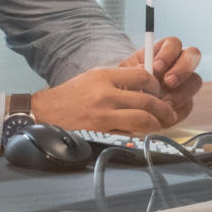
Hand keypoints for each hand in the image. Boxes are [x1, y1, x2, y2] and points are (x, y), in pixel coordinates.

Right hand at [32, 66, 179, 135]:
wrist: (43, 113)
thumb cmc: (70, 96)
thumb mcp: (93, 77)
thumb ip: (119, 78)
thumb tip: (145, 78)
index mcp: (105, 76)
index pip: (143, 77)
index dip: (156, 86)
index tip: (158, 92)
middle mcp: (106, 94)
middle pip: (147, 99)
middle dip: (163, 108)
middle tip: (168, 113)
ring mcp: (103, 115)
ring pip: (143, 119)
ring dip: (156, 123)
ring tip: (160, 124)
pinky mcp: (100, 133)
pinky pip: (128, 134)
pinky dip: (138, 135)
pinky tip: (141, 135)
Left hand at [120, 37, 203, 120]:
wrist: (124, 108)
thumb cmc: (124, 86)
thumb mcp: (125, 75)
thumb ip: (136, 70)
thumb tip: (142, 68)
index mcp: (163, 52)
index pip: (174, 43)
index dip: (168, 53)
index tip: (155, 66)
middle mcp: (178, 64)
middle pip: (193, 55)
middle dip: (183, 68)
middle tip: (168, 82)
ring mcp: (184, 83)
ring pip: (195, 81)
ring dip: (181, 92)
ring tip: (163, 104)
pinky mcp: (185, 103)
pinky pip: (188, 105)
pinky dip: (176, 110)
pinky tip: (162, 115)